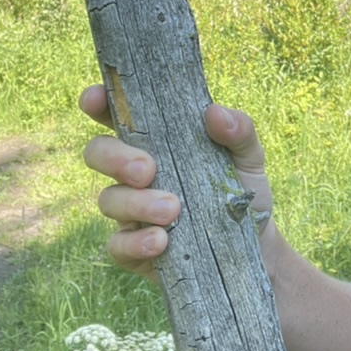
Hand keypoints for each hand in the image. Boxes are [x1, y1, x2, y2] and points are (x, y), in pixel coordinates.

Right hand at [80, 86, 275, 281]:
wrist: (256, 246)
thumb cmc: (241, 190)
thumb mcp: (249, 157)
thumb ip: (239, 132)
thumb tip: (215, 113)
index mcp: (157, 141)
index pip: (116, 114)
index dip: (97, 103)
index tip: (94, 100)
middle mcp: (135, 172)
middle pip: (98, 153)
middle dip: (114, 158)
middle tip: (147, 170)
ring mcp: (131, 211)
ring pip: (108, 199)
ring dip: (137, 203)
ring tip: (173, 210)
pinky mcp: (135, 250)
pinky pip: (117, 245)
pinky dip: (135, 242)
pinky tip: (160, 241)